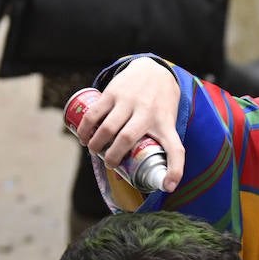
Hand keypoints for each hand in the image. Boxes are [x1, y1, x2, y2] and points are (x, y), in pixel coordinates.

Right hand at [78, 57, 185, 191]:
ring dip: (96, 143)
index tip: (168, 187)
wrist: (154, 72)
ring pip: (108, 127)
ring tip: (92, 150)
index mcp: (166, 126)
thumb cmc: (160, 109)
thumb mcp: (168, 127)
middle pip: (127, 139)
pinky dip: (86, 126)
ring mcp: (130, 101)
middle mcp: (148, 113)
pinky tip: (82, 136)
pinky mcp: (114, 92)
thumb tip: (148, 183)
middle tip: (108, 163)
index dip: (175, 171)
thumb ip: (161, 150)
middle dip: (113, 156)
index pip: (176, 150)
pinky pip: (95, 112)